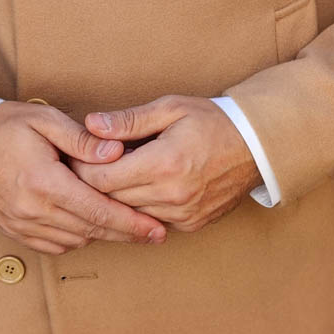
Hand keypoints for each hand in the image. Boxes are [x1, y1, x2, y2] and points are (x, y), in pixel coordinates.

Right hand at [0, 101, 167, 254]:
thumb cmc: (5, 126)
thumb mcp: (46, 120)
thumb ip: (83, 140)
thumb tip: (117, 154)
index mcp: (44, 183)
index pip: (98, 211)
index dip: (131, 223)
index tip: (156, 229)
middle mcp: (33, 210)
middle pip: (91, 231)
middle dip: (126, 234)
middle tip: (155, 234)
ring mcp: (21, 224)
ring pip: (74, 241)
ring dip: (101, 236)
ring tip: (127, 227)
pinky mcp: (13, 230)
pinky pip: (53, 245)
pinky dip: (75, 239)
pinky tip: (88, 226)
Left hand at [70, 95, 263, 232]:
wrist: (257, 147)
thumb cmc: (212, 121)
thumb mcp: (170, 108)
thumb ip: (128, 120)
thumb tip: (90, 125)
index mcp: (164, 164)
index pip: (102, 179)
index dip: (82, 168)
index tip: (76, 156)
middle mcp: (173, 195)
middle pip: (111, 199)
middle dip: (94, 183)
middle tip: (84, 165)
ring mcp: (183, 214)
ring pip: (129, 213)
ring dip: (117, 197)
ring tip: (114, 173)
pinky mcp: (191, 224)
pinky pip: (151, 220)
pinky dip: (141, 206)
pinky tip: (141, 187)